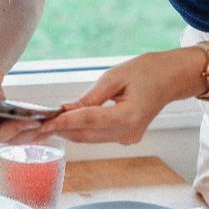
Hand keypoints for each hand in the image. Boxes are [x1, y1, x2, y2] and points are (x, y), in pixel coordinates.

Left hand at [37, 49, 201, 143]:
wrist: (173, 78)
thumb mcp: (115, 77)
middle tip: (35, 122)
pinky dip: (80, 129)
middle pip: (85, 135)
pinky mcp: (126, 137)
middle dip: (60, 129)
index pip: (88, 121)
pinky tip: (66, 121)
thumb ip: (90, 97)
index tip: (42, 123)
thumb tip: (65, 109)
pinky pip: (97, 136)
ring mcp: (128, 138)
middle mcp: (129, 132)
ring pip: (89, 138)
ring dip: (68, 130)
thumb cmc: (148, 70)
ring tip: (45, 121)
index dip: (63, 122)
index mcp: (129, 116)